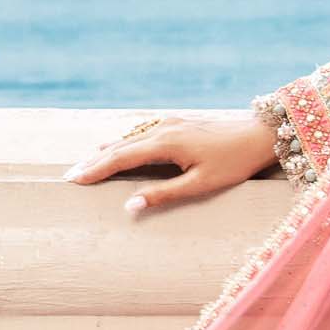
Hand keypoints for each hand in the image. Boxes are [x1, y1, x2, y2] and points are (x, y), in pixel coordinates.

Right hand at [61, 112, 279, 213]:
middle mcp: (163, 129)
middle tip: (70, 176)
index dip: (96, 170)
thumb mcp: (201, 184)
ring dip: (107, 151)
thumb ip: (165, 194)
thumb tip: (130, 206)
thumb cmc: (234, 163)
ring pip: (129, 137)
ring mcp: (170, 123)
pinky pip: (142, 132)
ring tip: (86, 164)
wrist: (259, 135)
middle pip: (119, 146)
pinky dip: (124, 142)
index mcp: (165, 144)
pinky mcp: (178, 123)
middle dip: (94, 161)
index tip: (75, 181)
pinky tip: (117, 147)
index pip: (120, 158)